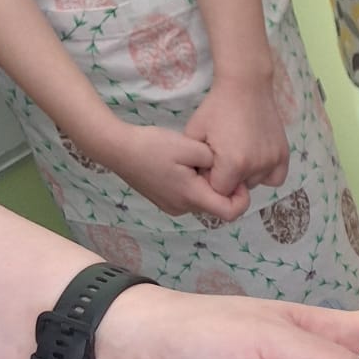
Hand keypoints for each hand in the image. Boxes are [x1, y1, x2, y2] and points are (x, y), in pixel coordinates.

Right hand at [109, 123, 247, 221]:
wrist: (117, 148)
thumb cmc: (153, 146)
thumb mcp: (190, 146)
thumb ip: (214, 160)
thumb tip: (224, 170)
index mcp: (192, 197)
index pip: (231, 213)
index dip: (242, 198)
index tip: (238, 178)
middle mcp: (183, 208)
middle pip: (216, 206)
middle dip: (222, 187)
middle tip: (215, 163)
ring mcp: (172, 207)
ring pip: (202, 200)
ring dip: (207, 185)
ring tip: (196, 162)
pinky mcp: (164, 202)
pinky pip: (189, 197)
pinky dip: (194, 185)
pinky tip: (183, 166)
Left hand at [185, 73, 289, 196]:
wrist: (245, 85)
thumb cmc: (216, 108)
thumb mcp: (195, 134)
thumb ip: (196, 163)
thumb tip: (203, 181)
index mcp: (233, 164)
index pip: (219, 192)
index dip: (211, 179)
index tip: (209, 164)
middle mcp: (256, 167)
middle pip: (238, 189)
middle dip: (228, 178)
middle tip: (223, 155)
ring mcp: (272, 161)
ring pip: (255, 183)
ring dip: (246, 175)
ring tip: (239, 153)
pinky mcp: (283, 154)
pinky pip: (275, 178)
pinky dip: (265, 174)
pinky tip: (256, 160)